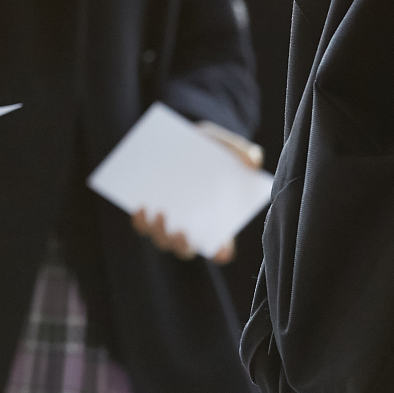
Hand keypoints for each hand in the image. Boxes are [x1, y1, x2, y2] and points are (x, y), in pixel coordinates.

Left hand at [131, 122, 263, 262]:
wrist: (178, 140)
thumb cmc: (208, 149)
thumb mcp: (223, 145)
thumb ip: (240, 151)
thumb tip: (253, 161)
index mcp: (217, 221)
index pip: (221, 249)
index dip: (221, 252)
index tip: (220, 248)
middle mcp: (191, 228)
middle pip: (186, 249)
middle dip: (182, 244)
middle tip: (181, 230)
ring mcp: (168, 223)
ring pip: (162, 240)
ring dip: (159, 232)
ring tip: (160, 212)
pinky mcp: (148, 213)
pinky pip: (142, 225)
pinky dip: (140, 220)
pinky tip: (140, 206)